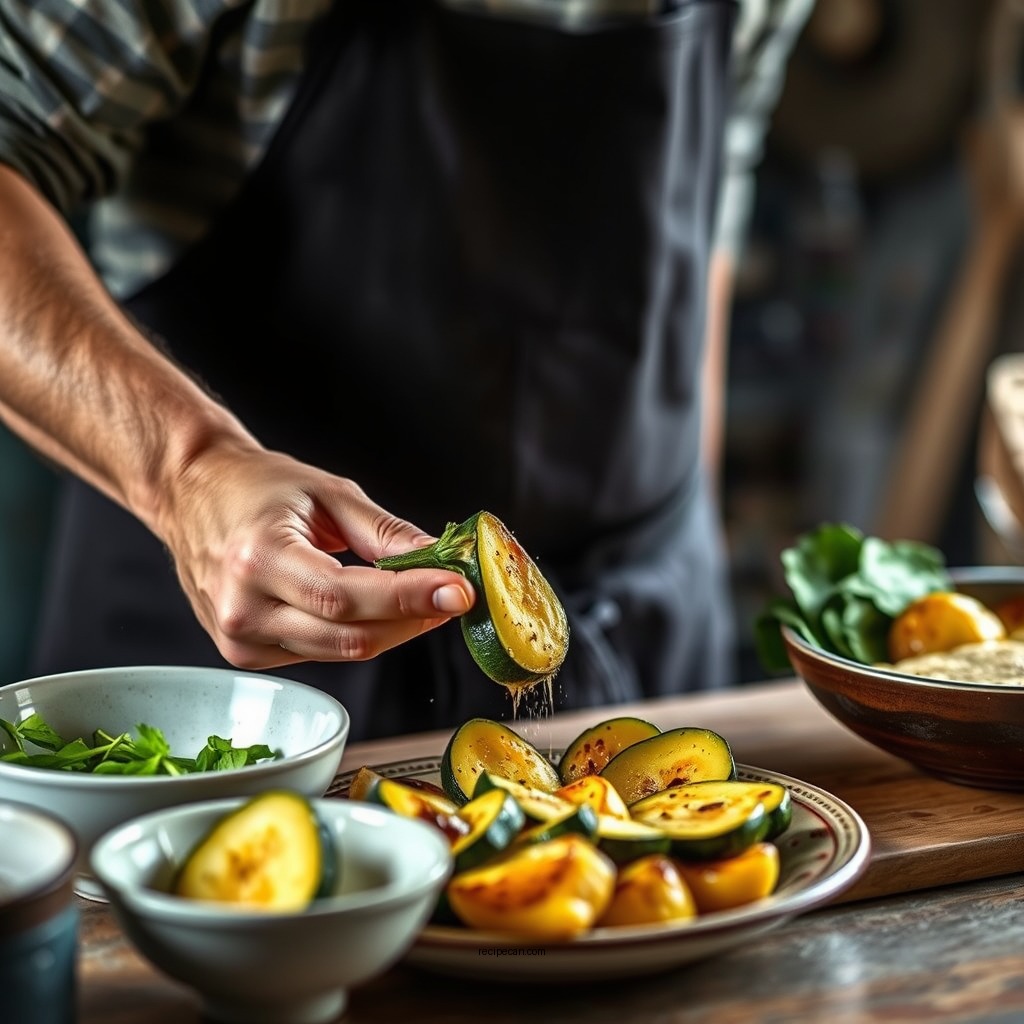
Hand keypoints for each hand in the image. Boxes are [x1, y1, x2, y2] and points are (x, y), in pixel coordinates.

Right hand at [153, 439, 475, 669]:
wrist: (191, 494)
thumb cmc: (256, 487)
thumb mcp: (328, 493)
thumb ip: (386, 533)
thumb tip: (441, 559)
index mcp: (258, 557)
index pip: (347, 596)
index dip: (408, 598)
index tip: (458, 590)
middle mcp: (242, 607)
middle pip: (350, 635)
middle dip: (413, 617)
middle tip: (454, 592)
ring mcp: (240, 638)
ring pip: (343, 651)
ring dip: (395, 629)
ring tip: (424, 597)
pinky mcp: (245, 654)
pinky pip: (322, 653)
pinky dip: (359, 633)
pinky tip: (375, 608)